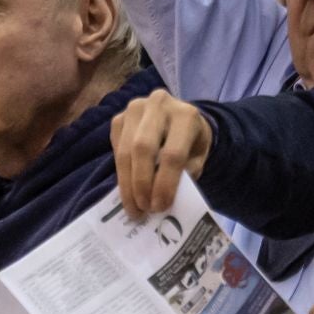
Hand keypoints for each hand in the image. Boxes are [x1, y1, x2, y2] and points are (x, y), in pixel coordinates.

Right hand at [109, 91, 212, 217]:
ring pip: (125, 150)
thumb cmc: (191, 141)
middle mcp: (159, 104)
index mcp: (186, 115)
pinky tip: (128, 191)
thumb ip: (185, 174)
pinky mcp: (119, 117)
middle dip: (141, 183)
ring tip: (134, 207)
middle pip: (143, 148)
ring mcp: (136, 108)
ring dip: (127, 183)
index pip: (173, 154)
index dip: (165, 183)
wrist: (179, 117)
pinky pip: (115, 149)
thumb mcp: (198, 157)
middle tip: (144, 208)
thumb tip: (164, 200)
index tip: (160, 206)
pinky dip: (121, 174)